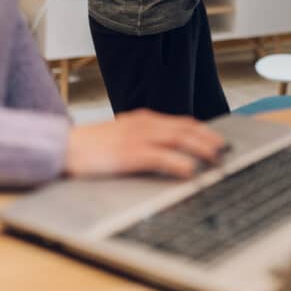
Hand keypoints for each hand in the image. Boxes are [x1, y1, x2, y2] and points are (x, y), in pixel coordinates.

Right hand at [65, 109, 226, 177]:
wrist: (65, 148)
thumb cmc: (92, 147)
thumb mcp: (122, 136)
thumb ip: (144, 139)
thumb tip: (168, 151)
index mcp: (142, 119)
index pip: (180, 121)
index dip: (202, 130)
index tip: (218, 140)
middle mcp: (143, 124)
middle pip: (185, 128)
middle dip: (208, 138)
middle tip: (224, 150)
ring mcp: (137, 138)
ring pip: (178, 139)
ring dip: (200, 148)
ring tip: (216, 159)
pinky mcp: (130, 154)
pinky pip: (161, 157)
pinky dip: (179, 162)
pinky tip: (190, 171)